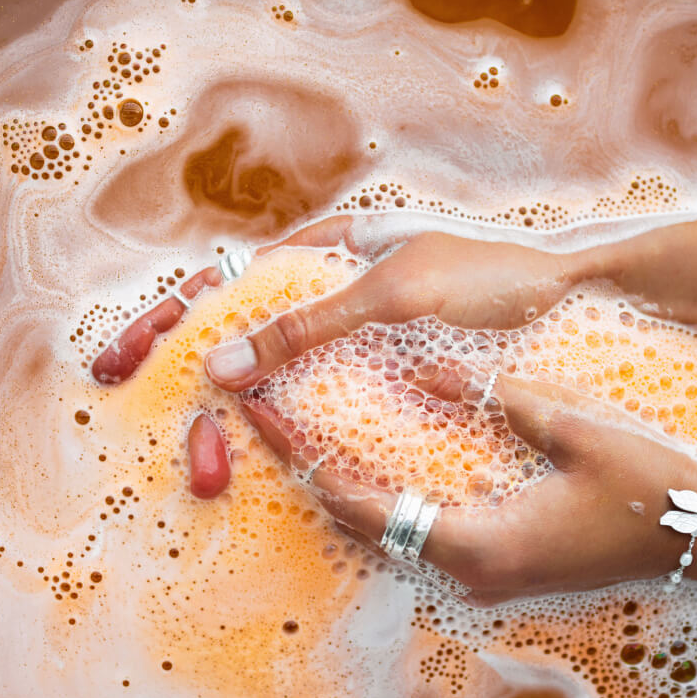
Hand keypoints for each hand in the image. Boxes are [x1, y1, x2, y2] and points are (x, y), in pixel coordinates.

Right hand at [92, 215, 575, 498]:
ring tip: (201, 447)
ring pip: (276, 367)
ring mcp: (357, 333)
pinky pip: (320, 394)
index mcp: (328, 251)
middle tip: (135, 399)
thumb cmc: (488, 283)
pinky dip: (286, 418)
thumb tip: (223, 366)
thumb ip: (306, 329)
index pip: (233, 279)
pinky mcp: (382, 373)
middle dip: (189, 364)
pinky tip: (259, 443)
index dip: (174, 314)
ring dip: (233, 403)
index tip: (124, 355)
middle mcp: (336, 289)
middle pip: (242, 327)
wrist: (573, 305)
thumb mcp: (390, 300)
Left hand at [240, 371, 696, 606]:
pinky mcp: (501, 568)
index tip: (268, 416)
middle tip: (271, 421)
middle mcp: (470, 573)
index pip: (365, 506)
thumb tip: (422, 369)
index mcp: (478, 543)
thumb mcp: (567, 423)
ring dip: (345, 492)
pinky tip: (372, 469)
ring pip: (389, 538)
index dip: (309, 460)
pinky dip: (385, 504)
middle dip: (312, 475)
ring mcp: (485, 578)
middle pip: (363, 528)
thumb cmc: (642, 483)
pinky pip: (420, 539)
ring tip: (306, 440)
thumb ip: (491, 396)